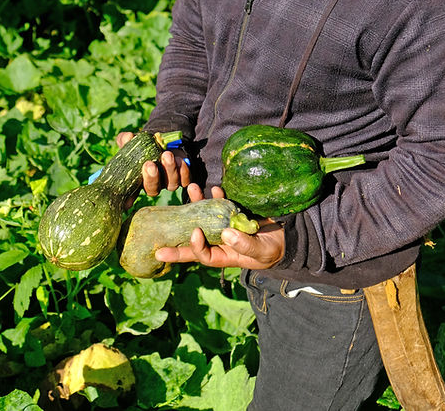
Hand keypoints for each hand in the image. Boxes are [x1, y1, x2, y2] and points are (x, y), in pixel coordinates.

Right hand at [116, 131, 191, 196]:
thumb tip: (127, 137)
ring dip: (169, 170)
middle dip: (151, 178)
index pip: (131, 195)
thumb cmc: (144, 145)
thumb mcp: (134, 141)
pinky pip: (185, 180)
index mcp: (138, 180)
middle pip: (153, 190)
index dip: (129, 199)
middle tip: (150, 165)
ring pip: (171, 185)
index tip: (126, 202)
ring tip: (167, 155)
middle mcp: (154, 185)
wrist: (164, 142)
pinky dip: (183, 171)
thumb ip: (127, 140)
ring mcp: (168, 182)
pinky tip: (179, 159)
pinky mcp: (183, 178)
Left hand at [154, 185, 284, 269]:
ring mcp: (223, 226)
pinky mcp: (231, 213)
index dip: (195, 247)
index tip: (193, 233)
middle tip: (158, 233)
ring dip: (195, 204)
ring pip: (203, 217)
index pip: (203, 255)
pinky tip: (213, 189)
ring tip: (190, 187)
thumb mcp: (262, 251)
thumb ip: (245, 245)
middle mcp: (219, 242)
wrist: (286, 236)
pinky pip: (218, 205)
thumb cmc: (273, 249)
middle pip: (194, 240)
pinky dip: (214, 197)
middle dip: (176, 236)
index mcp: (224, 255)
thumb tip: (227, 235)